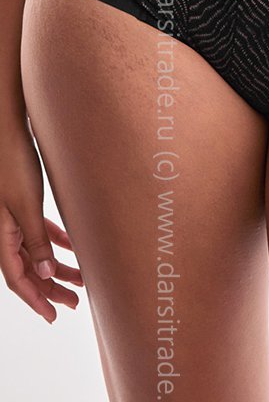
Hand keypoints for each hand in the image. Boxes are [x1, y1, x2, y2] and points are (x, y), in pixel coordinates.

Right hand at [0, 122, 83, 323]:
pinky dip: (56, 243)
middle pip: (29, 270)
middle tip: (73, 303)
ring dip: (57, 267)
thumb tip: (48, 272)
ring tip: (80, 281)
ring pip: (37, 253)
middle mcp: (6, 232)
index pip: (18, 278)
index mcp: (3, 237)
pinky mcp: (25, 205)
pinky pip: (40, 233)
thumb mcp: (27, 205)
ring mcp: (15, 219)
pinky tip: (73, 248)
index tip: (53, 315)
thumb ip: (36, 239)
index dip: (36, 299)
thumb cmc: (14, 165)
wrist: (9, 134)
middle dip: (51, 288)